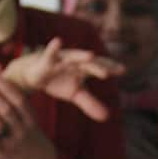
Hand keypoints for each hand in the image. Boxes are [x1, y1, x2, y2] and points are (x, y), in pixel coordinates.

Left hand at [0, 63, 59, 158]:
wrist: (38, 158)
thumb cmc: (28, 130)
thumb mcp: (29, 116)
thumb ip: (16, 100)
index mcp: (30, 117)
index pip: (18, 98)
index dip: (6, 84)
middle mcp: (23, 128)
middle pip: (7, 109)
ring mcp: (14, 141)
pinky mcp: (5, 153)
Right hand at [3, 37, 123, 121]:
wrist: (34, 74)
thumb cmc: (58, 81)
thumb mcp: (75, 94)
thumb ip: (90, 104)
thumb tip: (107, 117)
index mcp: (84, 68)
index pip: (100, 67)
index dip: (111, 68)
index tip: (123, 70)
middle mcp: (75, 61)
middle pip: (90, 63)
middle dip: (100, 66)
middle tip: (110, 71)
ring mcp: (61, 60)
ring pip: (73, 57)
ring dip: (81, 55)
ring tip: (91, 55)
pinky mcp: (46, 61)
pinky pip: (50, 54)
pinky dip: (53, 48)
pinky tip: (57, 41)